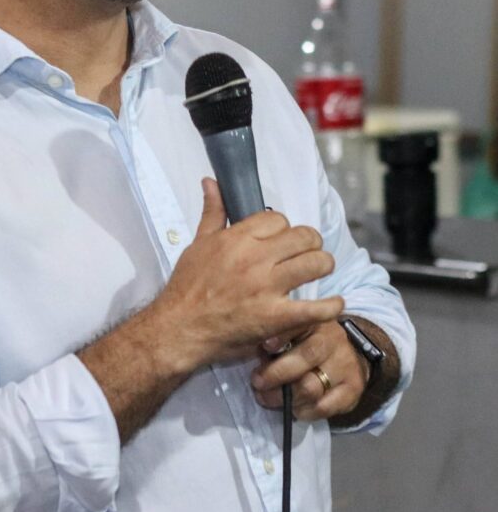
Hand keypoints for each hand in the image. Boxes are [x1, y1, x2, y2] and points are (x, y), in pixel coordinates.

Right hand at [149, 178, 343, 374]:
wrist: (179, 328)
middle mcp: (255, 259)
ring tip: (319, 270)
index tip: (281, 240)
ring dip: (323, 265)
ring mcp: (267, 288)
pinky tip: (334, 303)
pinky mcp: (276, 317)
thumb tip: (211, 182)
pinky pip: (317, 308)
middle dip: (310, 242)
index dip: (283, 228)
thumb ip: (212, 212)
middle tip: (307, 252)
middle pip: (304, 237)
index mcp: (237, 238)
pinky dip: (332, 305)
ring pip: (316, 263)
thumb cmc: (186, 287)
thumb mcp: (197, 244)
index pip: (278, 219)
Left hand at [250, 319, 368, 421]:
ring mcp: (346, 364)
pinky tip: (294, 409)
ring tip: (267, 398)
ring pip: (311, 387)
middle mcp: (333, 339)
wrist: (348, 355)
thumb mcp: (293, 331)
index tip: (265, 346)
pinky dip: (304, 411)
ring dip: (284, 398)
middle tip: (257, 383)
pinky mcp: (353, 389)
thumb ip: (277, 336)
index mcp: (315, 320)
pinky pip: (324, 407)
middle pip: (305, 358)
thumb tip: (259, 347)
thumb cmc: (308, 342)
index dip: (281, 335)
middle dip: (275, 375)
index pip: (298, 324)